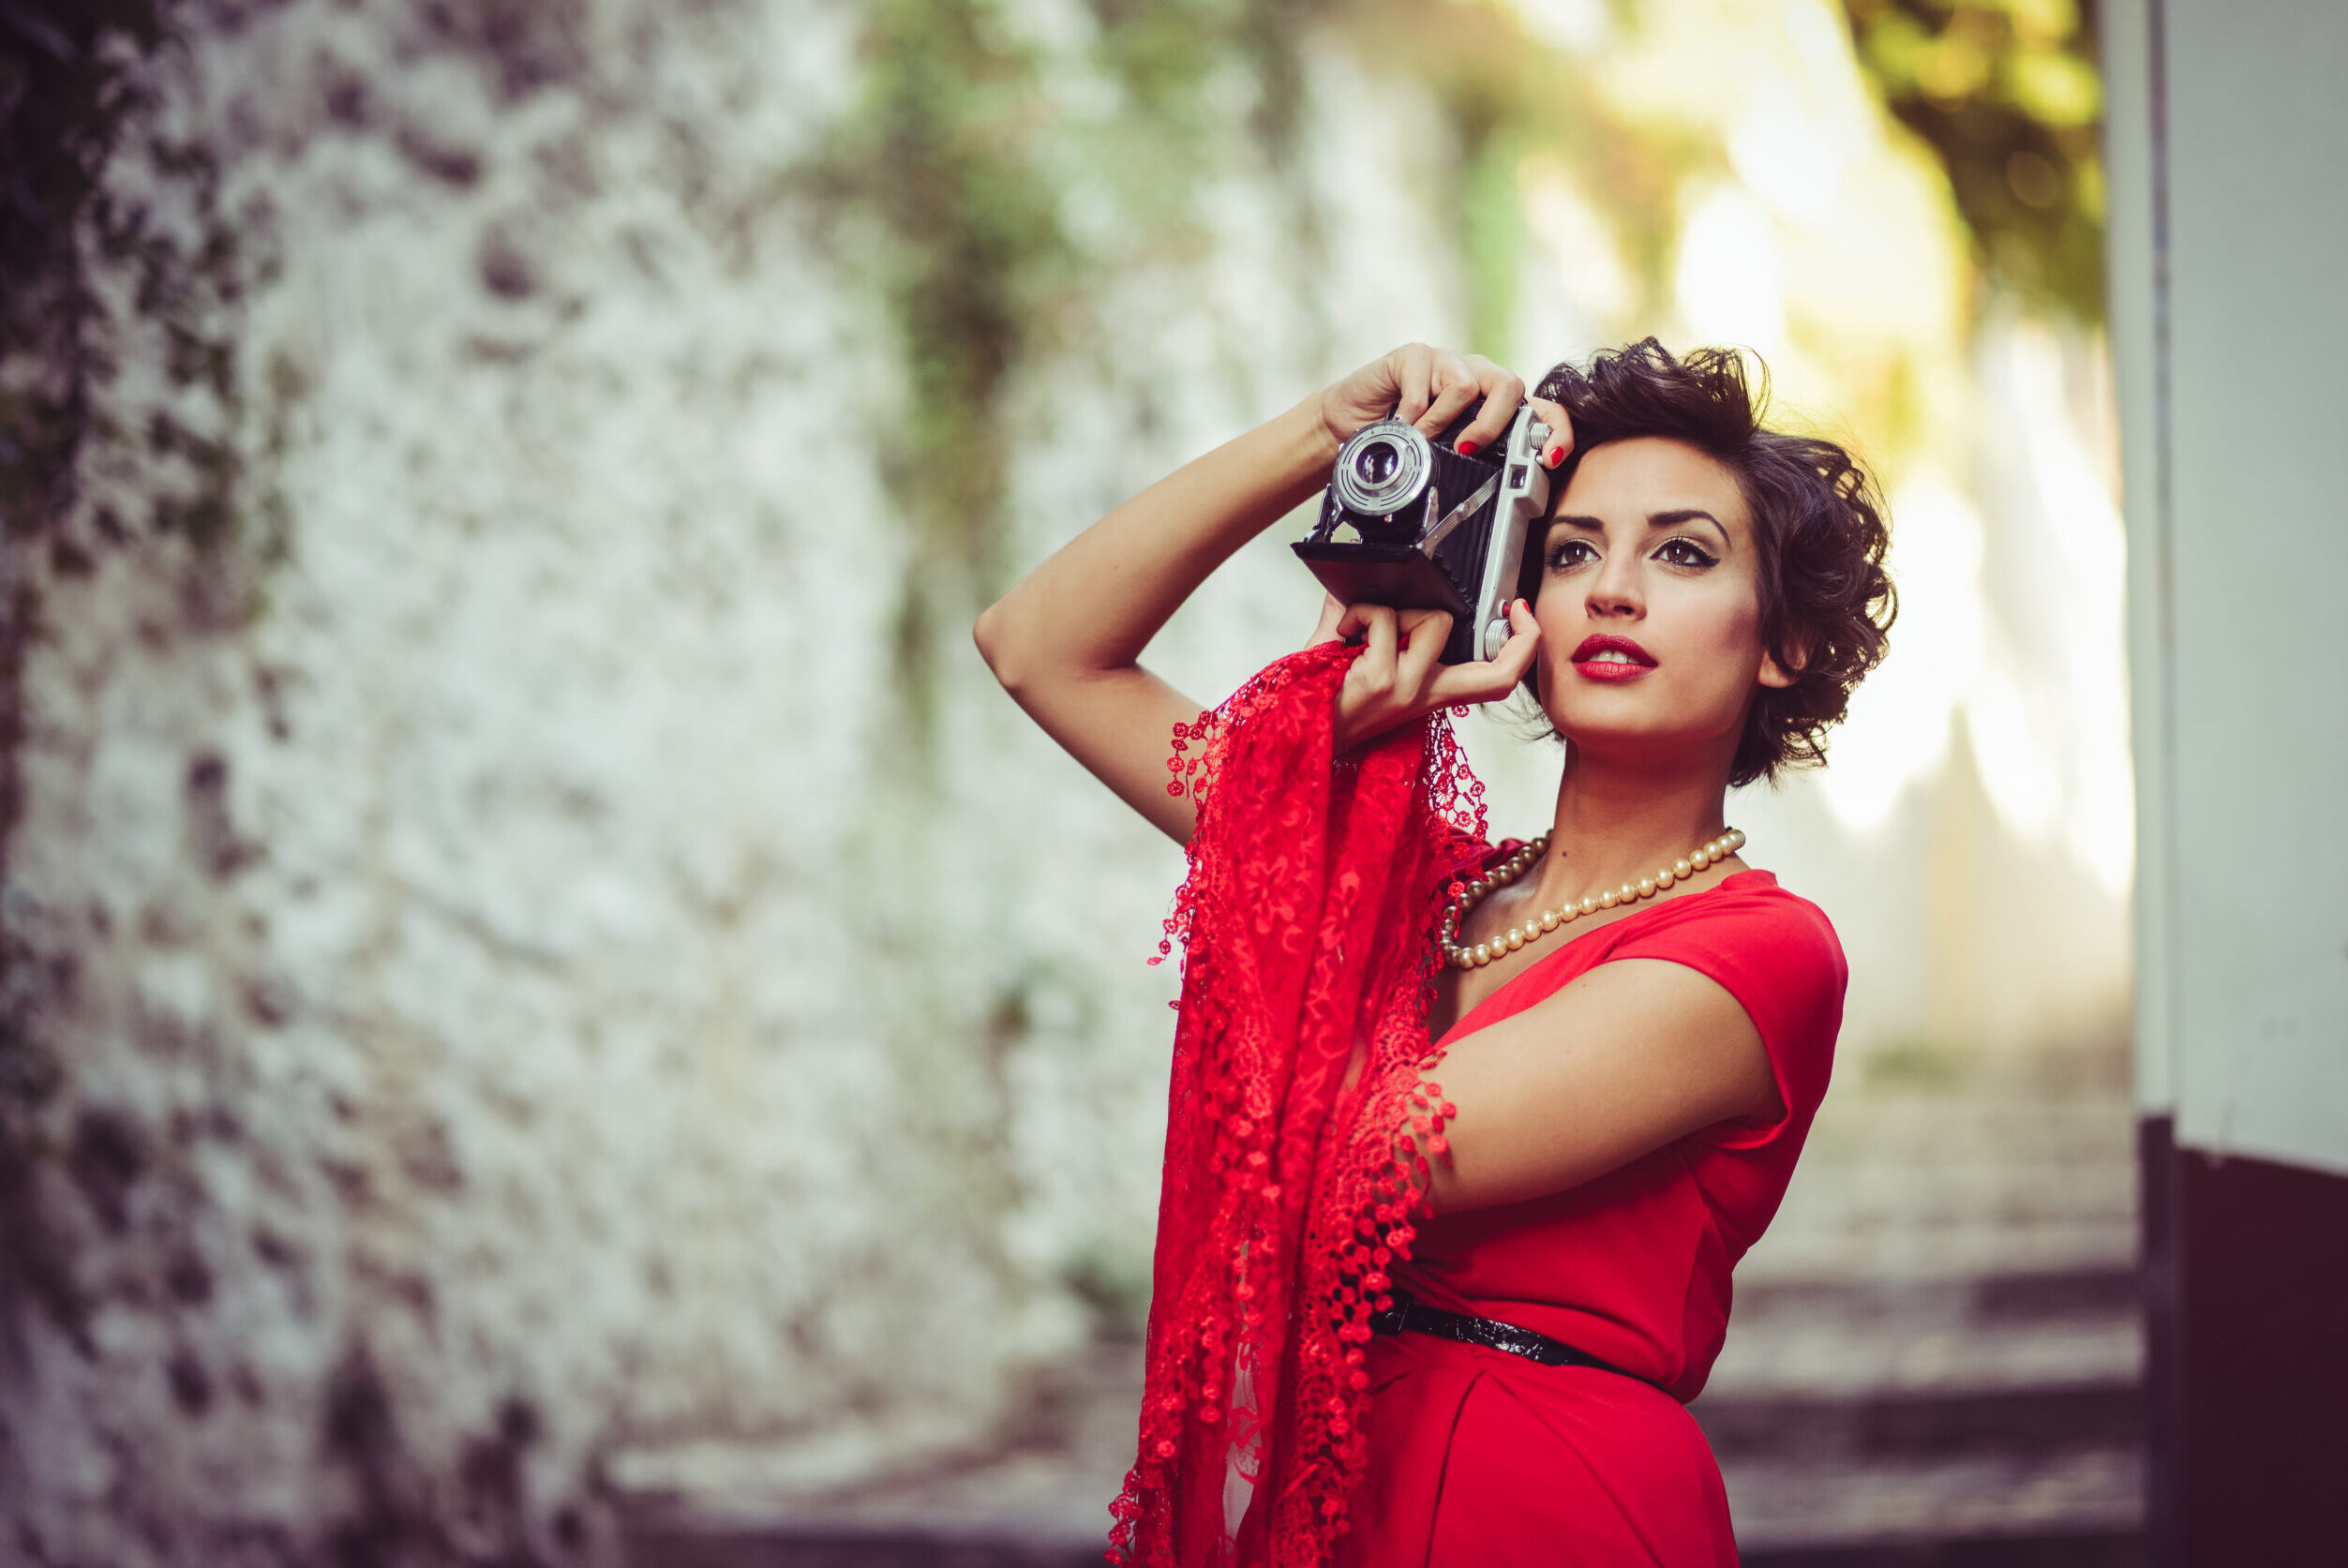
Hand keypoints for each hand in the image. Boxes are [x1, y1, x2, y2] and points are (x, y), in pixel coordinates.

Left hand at [1308, 596, 1542, 751]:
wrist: (1299, 735)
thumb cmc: (1327, 704)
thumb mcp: (1364, 666)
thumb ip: (1370, 623)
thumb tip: (1366, 577)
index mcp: (1430, 691)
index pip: (1500, 679)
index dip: (1526, 646)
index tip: (1521, 614)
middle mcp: (1426, 694)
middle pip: (1486, 657)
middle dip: (1461, 617)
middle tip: (1436, 612)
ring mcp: (1408, 688)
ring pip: (1433, 619)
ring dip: (1397, 611)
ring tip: (1364, 629)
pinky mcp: (1383, 679)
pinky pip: (1382, 617)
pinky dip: (1359, 612)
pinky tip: (1342, 632)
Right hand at [1321, 344, 1563, 463]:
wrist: (1347, 425)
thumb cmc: (1398, 443)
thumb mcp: (1443, 460)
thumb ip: (1472, 464)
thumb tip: (1503, 492)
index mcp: (1492, 405)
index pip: (1539, 408)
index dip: (1555, 430)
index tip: (1551, 459)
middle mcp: (1476, 377)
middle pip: (1511, 386)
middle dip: (1493, 425)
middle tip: (1466, 450)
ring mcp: (1446, 361)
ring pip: (1468, 385)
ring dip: (1442, 422)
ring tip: (1419, 437)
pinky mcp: (1414, 355)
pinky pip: (1425, 383)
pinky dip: (1412, 413)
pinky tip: (1398, 423)